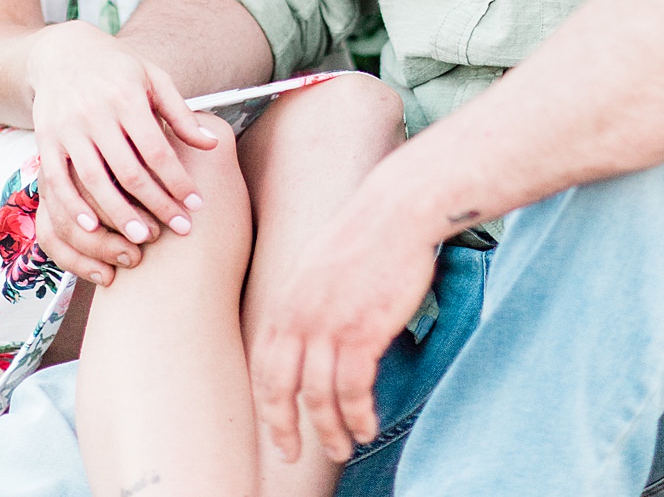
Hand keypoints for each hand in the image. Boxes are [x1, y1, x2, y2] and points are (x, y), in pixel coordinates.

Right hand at [28, 22, 217, 285]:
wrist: (62, 52)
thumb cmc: (117, 68)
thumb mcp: (153, 78)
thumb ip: (180, 113)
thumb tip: (212, 144)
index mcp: (126, 96)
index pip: (156, 148)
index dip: (177, 179)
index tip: (196, 205)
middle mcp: (96, 112)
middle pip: (128, 170)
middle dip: (155, 204)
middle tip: (177, 230)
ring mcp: (68, 128)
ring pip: (94, 181)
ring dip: (118, 214)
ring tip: (141, 241)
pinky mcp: (46, 140)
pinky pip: (57, 180)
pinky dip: (74, 207)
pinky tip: (92, 229)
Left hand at [251, 179, 437, 465]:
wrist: (398, 209)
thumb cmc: (366, 233)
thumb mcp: (317, 264)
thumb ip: (304, 301)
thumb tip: (303, 334)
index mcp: (286, 298)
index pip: (264, 364)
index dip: (267, 402)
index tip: (275, 428)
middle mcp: (300, 315)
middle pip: (281, 388)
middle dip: (283, 427)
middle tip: (290, 453)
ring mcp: (330, 323)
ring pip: (320, 397)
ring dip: (331, 430)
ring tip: (343, 447)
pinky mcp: (364, 330)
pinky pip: (354, 389)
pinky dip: (358, 414)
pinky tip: (366, 426)